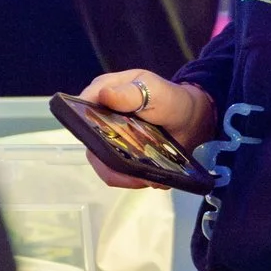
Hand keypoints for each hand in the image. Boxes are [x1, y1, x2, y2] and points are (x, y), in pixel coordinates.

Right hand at [75, 68, 216, 188]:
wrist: (190, 120)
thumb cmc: (171, 99)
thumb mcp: (155, 90)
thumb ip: (132, 93)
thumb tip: (105, 94)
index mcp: (104, 92)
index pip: (80, 108)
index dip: (84, 124)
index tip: (104, 143)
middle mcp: (99, 117)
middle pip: (89, 142)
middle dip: (110, 159)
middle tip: (136, 170)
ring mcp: (107, 139)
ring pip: (102, 163)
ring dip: (124, 175)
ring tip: (148, 178)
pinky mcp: (118, 156)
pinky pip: (116, 173)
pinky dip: (132, 179)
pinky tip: (151, 179)